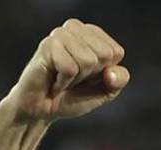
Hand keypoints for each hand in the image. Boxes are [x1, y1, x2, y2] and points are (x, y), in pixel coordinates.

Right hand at [4, 19, 128, 122]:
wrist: (42, 110)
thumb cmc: (71, 96)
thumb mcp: (104, 91)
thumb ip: (118, 80)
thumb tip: (111, 72)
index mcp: (92, 34)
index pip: (116, 52)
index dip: (105, 73)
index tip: (88, 78)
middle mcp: (75, 28)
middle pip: (104, 55)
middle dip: (91, 75)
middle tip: (73, 79)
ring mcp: (60, 35)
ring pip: (87, 60)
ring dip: (76, 79)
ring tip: (62, 79)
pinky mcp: (47, 45)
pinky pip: (70, 68)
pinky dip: (63, 82)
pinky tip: (53, 81)